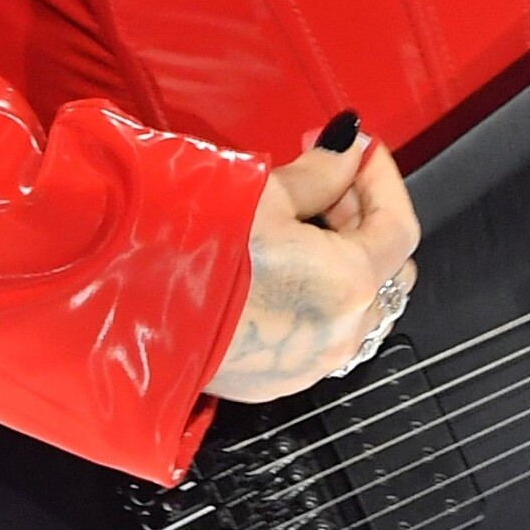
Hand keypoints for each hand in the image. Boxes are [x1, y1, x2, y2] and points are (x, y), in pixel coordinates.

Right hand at [206, 117, 422, 403]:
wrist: (130, 315)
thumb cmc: (193, 255)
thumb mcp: (263, 196)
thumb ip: (321, 173)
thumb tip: (346, 151)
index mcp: (349, 283)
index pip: (398, 226)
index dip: (382, 179)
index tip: (362, 151)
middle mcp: (342, 332)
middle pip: (385, 267)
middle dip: (362, 214)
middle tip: (327, 175)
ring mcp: (313, 362)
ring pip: (358, 303)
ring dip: (344, 257)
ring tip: (303, 218)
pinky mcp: (282, 379)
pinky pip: (323, 330)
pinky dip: (320, 293)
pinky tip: (284, 265)